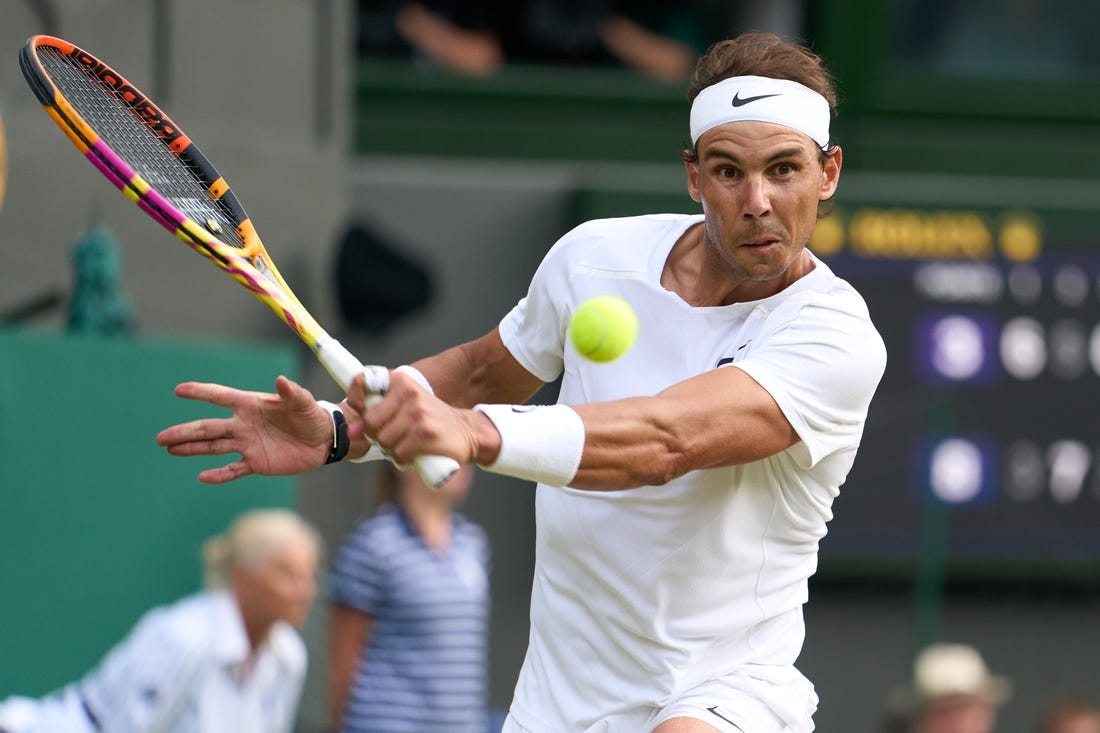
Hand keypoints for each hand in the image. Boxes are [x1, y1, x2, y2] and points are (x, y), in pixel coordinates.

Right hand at [156, 376, 331, 483]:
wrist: (323, 440)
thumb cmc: (311, 415)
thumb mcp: (303, 402)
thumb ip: (291, 392)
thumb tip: (280, 380)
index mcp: (251, 405)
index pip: (220, 397)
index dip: (201, 392)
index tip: (179, 390)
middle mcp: (243, 424)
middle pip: (208, 427)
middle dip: (184, 432)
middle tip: (160, 438)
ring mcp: (247, 444)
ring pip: (213, 446)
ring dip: (192, 449)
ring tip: (170, 449)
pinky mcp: (256, 463)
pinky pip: (233, 469)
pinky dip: (219, 474)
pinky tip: (202, 476)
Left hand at [345, 369, 488, 467]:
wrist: (466, 431)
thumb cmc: (428, 420)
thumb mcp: (404, 405)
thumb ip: (376, 413)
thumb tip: (351, 432)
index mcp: (400, 381)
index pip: (361, 382)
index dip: (355, 401)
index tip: (363, 414)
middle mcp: (408, 393)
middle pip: (370, 422)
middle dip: (376, 435)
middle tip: (392, 436)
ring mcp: (417, 413)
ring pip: (383, 441)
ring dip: (391, 449)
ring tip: (405, 444)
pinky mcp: (425, 433)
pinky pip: (398, 454)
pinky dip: (403, 460)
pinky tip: (414, 454)